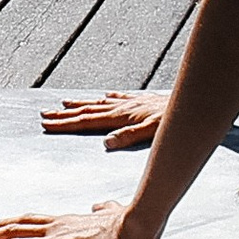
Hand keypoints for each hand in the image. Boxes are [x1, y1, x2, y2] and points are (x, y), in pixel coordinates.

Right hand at [40, 91, 166, 149]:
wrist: (193, 102)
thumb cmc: (174, 119)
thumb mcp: (153, 132)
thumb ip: (130, 136)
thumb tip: (107, 143)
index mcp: (121, 116)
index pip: (87, 121)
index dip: (66, 123)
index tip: (47, 124)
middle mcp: (122, 107)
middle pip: (88, 111)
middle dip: (65, 114)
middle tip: (45, 114)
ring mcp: (131, 102)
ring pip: (100, 103)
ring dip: (82, 104)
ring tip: (64, 103)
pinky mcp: (142, 100)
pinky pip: (119, 98)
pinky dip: (108, 98)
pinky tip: (104, 95)